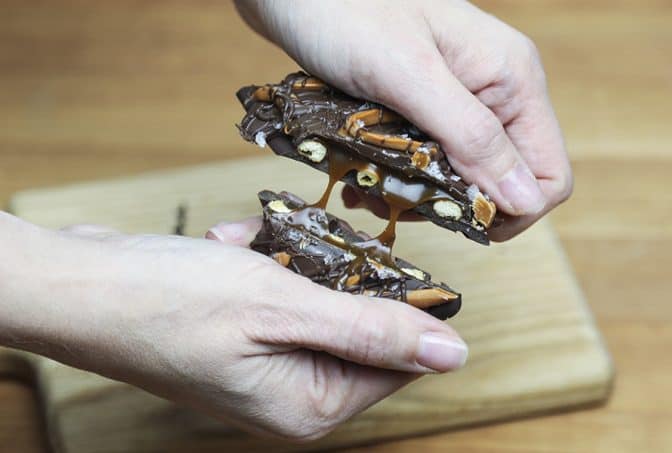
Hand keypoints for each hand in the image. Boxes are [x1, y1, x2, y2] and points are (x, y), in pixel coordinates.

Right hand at [0, 214, 466, 440]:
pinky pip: (278, 291)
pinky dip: (260, 262)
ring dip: (287, 261)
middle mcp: (292, 394)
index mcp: (310, 404)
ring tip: (245, 249)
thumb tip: (451, 353)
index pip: (397, 362)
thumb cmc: (171, 301)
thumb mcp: (283, 306)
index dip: (399, 302)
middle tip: (292, 247)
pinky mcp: (241, 338)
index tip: (381, 254)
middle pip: (354, 324)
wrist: (83, 287)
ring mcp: (265, 366)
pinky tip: (225, 250)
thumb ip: (371, 331)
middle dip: (327, 273)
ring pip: (314, 296)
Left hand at [235, 0, 571, 240]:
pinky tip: (361, 175)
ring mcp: (458, 99)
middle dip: (454, 205)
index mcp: (511, 81)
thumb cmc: (346, 11)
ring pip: (460, 178)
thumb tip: (523, 199)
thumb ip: (471, 136)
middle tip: (398, 198)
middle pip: (502, 182)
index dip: (510, 211)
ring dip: (418, 195)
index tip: (453, 220)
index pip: (548, 176)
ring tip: (369, 187)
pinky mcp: (422, 106)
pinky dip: (397, 178)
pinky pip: (426, 161)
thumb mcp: (411, 77)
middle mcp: (493, 93)